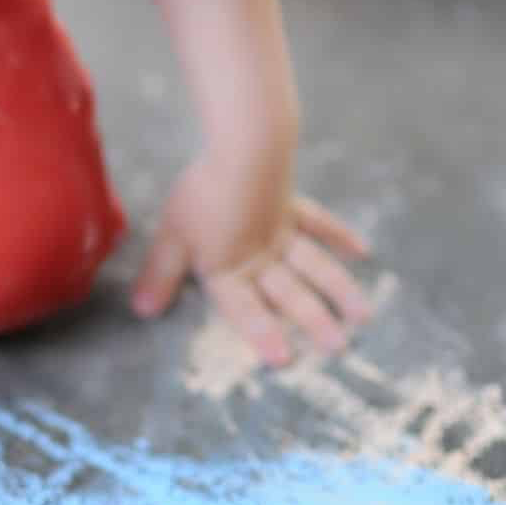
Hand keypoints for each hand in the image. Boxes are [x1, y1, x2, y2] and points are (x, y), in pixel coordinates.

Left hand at [131, 156, 371, 365]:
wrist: (245, 145)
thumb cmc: (202, 193)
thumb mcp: (172, 237)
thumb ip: (161, 275)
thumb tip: (143, 312)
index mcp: (229, 267)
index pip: (243, 308)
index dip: (260, 333)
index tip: (284, 360)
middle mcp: (260, 255)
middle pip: (288, 292)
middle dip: (312, 320)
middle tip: (339, 346)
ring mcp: (281, 230)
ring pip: (313, 265)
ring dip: (337, 289)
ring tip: (362, 315)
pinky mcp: (291, 204)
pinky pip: (318, 223)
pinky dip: (340, 236)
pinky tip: (362, 252)